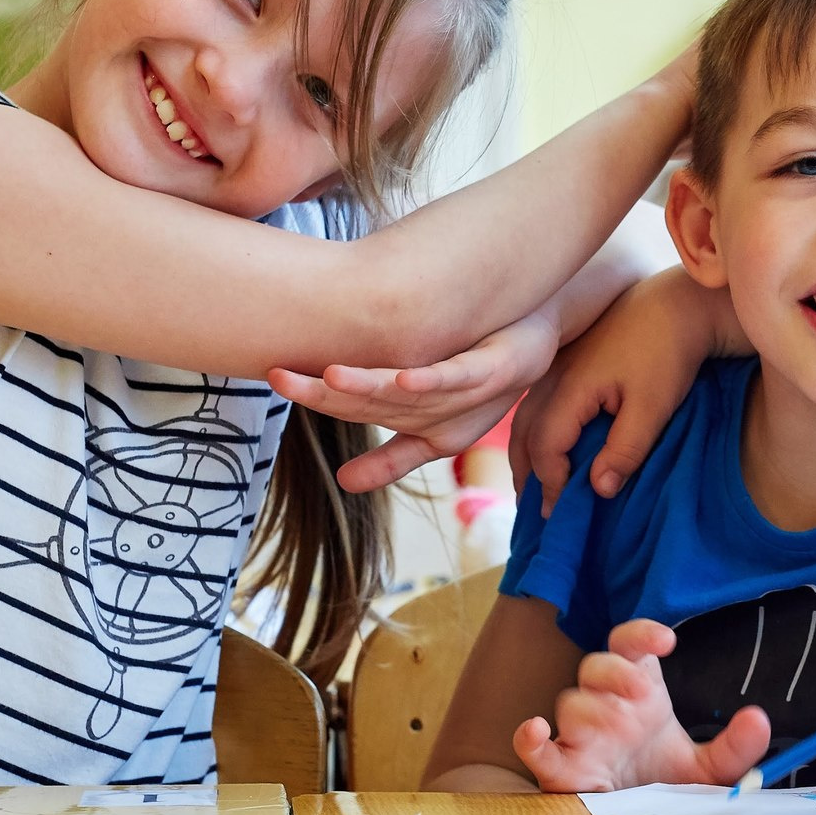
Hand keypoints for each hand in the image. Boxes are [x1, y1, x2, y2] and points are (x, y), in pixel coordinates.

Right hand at [271, 309, 560, 492]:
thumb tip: (343, 480)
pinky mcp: (494, 372)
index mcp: (416, 419)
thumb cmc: (484, 371)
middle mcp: (438, 414)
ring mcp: (465, 395)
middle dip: (324, 395)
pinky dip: (430, 381)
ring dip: (368, 388)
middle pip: (371, 404)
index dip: (319, 401)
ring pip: (406, 395)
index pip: (357, 409)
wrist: (541, 334)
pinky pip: (457, 379)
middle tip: (277, 378)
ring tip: (328, 376)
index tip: (274, 378)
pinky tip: (403, 378)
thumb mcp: (436, 412)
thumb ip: (393, 446)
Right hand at [510, 268, 743, 516]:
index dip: (551, 482)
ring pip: (524, 418)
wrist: (675, 305)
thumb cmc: (668, 355)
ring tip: (534, 487)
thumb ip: (626, 450)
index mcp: (571, 388)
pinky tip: (546, 447)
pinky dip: (535, 433)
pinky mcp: (565, 363)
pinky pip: (537, 404)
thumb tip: (598, 491)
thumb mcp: (654, 407)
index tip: (562, 513)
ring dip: (525, 455)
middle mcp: (553, 377)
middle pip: (523, 434)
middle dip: (526, 475)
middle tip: (535, 512)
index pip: (545, 446)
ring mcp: (555, 367)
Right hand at [513, 619, 771, 791]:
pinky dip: (529, 737)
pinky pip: (532, 747)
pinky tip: (536, 730)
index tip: (666, 641)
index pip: (629, 644)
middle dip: (615, 674)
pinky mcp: (559, 767)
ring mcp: (578, 734)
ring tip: (618, 731)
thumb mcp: (711, 770)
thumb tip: (758, 719)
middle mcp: (605, 704)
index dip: (641, 634)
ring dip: (592, 710)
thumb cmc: (669, 783)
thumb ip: (736, 748)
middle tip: (641, 696)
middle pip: (594, 665)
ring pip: (570, 701)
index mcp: (639, 691)